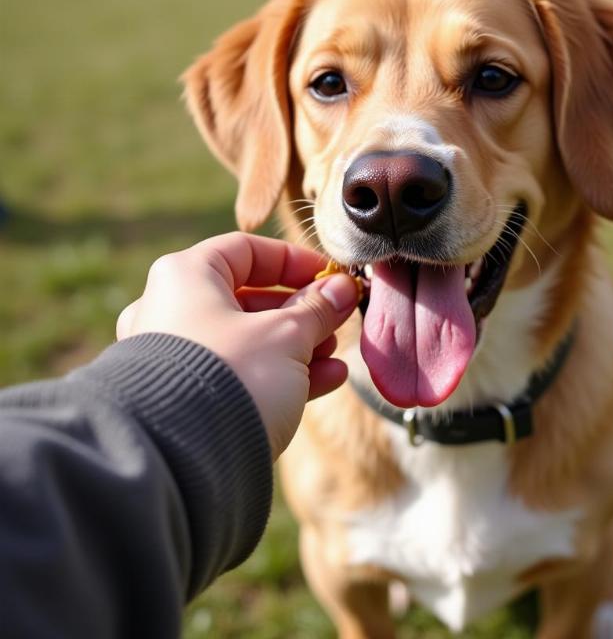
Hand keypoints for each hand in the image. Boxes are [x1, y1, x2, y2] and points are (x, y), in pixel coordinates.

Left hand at [116, 232, 358, 459]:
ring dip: (298, 345)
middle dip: (302, 311)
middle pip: (249, 298)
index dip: (295, 260)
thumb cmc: (233, 377)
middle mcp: (170, 310)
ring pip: (247, 339)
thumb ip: (318, 309)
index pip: (247, 250)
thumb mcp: (287, 336)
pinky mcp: (186, 396)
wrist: (182, 462)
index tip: (331, 277)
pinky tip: (326, 380)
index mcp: (186, 276)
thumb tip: (342, 288)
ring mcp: (175, 356)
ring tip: (335, 355)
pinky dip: (281, 373)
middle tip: (337, 320)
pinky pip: (239, 373)